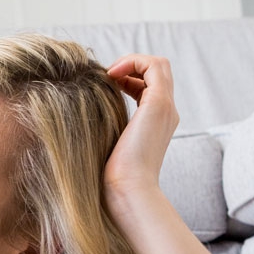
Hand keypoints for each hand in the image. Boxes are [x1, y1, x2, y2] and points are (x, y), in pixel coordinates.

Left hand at [102, 54, 180, 202]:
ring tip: (110, 74)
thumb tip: (86, 119)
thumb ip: (108, 129)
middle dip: (132, 66)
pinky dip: (132, 63)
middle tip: (108, 76)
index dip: (129, 78)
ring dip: (132, 62)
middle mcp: (167, 113)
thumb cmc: (113, 178)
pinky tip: (111, 76)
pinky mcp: (158, 104)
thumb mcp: (110, 147)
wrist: (127, 191)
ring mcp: (166, 108)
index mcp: (158, 123)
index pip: (151, 86)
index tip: (107, 85)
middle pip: (158, 72)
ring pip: (158, 65)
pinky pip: (153, 66)